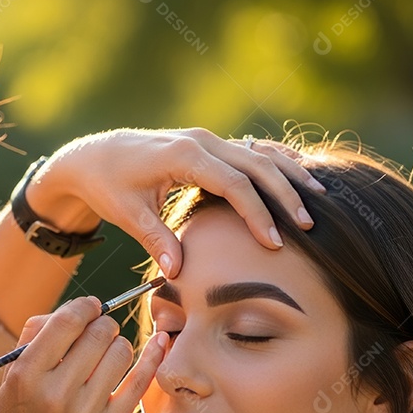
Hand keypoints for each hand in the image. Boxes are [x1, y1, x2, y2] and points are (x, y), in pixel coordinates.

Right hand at [0, 297, 166, 412]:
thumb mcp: (11, 380)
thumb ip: (37, 337)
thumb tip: (78, 310)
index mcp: (27, 374)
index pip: (68, 321)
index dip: (85, 306)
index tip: (90, 307)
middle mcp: (56, 391)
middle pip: (100, 332)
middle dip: (103, 324)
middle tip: (98, 332)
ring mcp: (85, 412)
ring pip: (122, 351)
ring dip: (118, 344)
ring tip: (106, 356)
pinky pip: (140, 381)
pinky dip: (152, 356)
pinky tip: (160, 342)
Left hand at [24, 128, 324, 277]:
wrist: (93, 157)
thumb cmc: (108, 185)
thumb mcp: (127, 214)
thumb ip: (155, 239)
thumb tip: (177, 273)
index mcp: (184, 156)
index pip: (234, 185)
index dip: (257, 215)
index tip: (274, 244)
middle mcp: (200, 141)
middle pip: (256, 166)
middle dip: (284, 195)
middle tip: (308, 225)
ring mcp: (206, 139)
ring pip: (258, 154)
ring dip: (288, 175)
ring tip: (318, 198)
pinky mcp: (207, 144)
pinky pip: (249, 149)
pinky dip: (275, 161)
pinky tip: (300, 172)